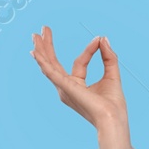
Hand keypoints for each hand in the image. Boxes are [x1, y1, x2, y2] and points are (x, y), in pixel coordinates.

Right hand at [30, 26, 130, 147]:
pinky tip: (36, 53)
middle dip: (47, 46)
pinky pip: (52, 73)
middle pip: (54, 63)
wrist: (113, 119)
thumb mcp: (112, 74)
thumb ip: (108, 56)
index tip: (99, 39)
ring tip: (35, 35)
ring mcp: (64, 89)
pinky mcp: (66, 88)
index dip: (90, 49)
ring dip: (42, 50)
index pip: (80, 61)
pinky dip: (43, 63)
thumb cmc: (113, 104)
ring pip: (49, 66)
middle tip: (43, 29)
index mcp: (76, 85)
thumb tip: (103, 38)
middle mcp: (67, 88)